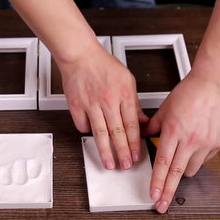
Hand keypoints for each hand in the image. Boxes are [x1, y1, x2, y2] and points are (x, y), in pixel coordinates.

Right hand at [58, 43, 148, 169]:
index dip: (135, 143)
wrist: (80, 55)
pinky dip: (86, 132)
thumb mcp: (127, 80)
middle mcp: (108, 101)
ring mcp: (91, 104)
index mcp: (124, 94)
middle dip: (123, 152)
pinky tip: (91, 135)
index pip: (132, 125)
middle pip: (117, 132)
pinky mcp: (76, 105)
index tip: (137, 155)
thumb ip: (134, 103)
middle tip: (126, 165)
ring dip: (105, 151)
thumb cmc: (103, 64)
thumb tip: (143, 121)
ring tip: (109, 163)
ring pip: (100, 133)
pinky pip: (82, 125)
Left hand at [143, 70, 219, 212]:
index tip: (154, 195)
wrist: (212, 85)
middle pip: (176, 173)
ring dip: (181, 171)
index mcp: (173, 131)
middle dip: (168, 192)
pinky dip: (195, 160)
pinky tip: (192, 149)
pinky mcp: (216, 144)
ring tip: (178, 161)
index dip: (157, 182)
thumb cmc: (189, 93)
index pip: (162, 163)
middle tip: (162, 204)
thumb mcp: (163, 109)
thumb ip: (151, 126)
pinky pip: (203, 161)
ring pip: (190, 170)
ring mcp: (205, 143)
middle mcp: (190, 140)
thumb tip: (142, 135)